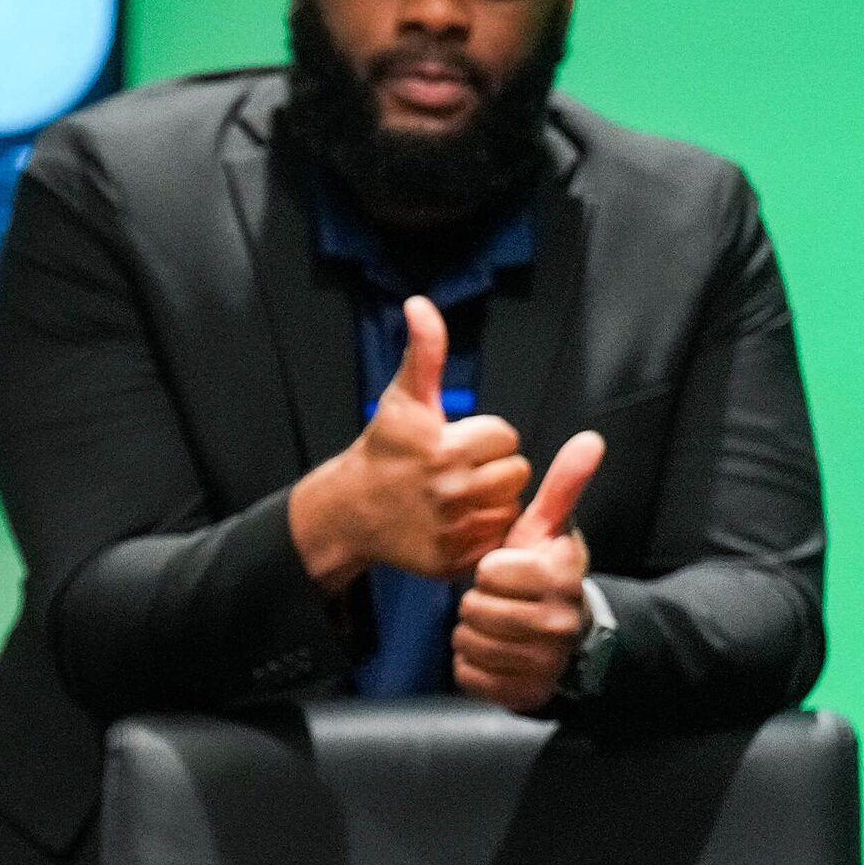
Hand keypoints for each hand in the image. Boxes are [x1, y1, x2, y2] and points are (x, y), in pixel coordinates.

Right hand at [290, 297, 531, 590]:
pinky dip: (481, 534)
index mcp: (444, 448)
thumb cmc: (384, 449)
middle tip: (458, 472)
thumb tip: (420, 304)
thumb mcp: (402, 398)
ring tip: (459, 497)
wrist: (349, 512)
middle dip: (493, 469)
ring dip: (491, 502)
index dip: (484, 437)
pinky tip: (457, 524)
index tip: (454, 443)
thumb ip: (424, 351)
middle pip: (514, 473)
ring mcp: (452, 529)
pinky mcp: (452, 560)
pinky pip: (495, 542)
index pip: (505, 437)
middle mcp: (449, 490)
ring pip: (509, 508)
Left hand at [453, 430, 605, 712]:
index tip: (505, 571)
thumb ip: (563, 486)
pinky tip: (493, 653)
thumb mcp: (549, 532)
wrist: (567, 638)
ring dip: (472, 634)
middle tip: (496, 601)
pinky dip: (471, 665)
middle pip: (475, 610)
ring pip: (468, 643)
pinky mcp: (523, 693)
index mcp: (561, 578)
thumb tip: (590, 439)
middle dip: (476, 604)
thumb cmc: (543, 577)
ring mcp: (543, 662)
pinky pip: (468, 676)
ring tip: (495, 625)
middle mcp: (558, 623)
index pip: (492, 571)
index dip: (490, 570)